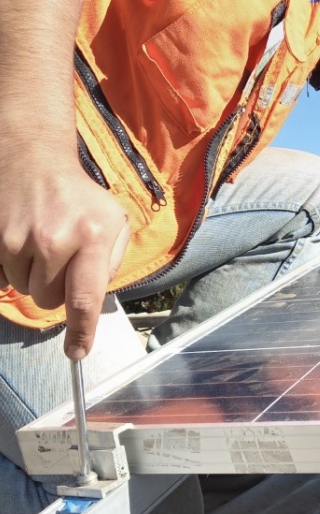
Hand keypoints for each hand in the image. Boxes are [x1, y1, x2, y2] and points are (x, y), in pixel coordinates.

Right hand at [0, 158, 129, 356]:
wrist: (34, 160)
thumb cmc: (80, 197)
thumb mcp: (115, 222)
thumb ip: (112, 263)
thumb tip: (94, 301)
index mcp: (93, 237)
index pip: (85, 298)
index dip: (80, 333)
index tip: (77, 353)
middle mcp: (56, 239)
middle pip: (50, 300)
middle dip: (57, 290)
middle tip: (61, 260)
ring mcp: (20, 238)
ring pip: (26, 290)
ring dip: (35, 277)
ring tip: (43, 245)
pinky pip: (4, 278)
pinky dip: (14, 269)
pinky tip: (23, 243)